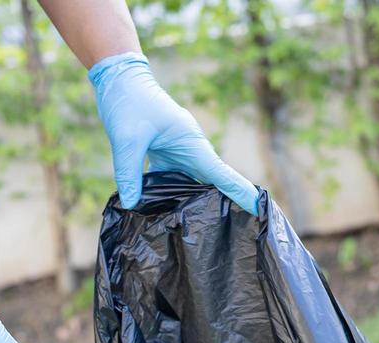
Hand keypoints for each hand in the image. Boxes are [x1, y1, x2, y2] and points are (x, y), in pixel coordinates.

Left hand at [89, 52, 258, 213]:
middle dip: (223, 203)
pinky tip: (161, 212)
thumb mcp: (126, 140)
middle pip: (211, 181)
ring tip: (197, 229)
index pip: (220, 173)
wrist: (120, 76)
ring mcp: (178, 151)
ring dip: (194, 203)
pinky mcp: (164, 153)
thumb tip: (131, 205)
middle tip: (236, 230)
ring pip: (191, 183)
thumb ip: (129, 174)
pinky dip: (169, 195)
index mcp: (190, 142)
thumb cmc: (128, 102)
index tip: (258, 208)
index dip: (239, 191)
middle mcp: (189, 148)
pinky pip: (172, 179)